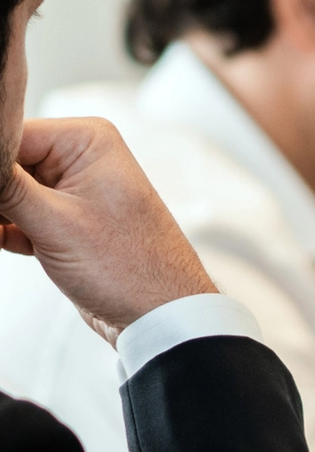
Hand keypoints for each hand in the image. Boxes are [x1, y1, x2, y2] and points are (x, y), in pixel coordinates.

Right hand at [0, 117, 215, 344]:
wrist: (161, 316)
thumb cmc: (128, 268)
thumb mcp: (54, 222)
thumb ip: (6, 187)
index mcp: (87, 140)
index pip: (11, 134)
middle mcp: (84, 159)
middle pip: (10, 164)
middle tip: (0, 221)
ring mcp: (76, 192)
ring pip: (12, 193)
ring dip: (1, 216)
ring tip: (7, 235)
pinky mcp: (69, 223)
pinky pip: (23, 217)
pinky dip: (9, 232)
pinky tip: (8, 244)